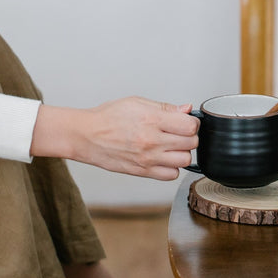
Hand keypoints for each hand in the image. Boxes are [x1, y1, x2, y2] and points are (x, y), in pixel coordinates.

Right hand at [32, 97, 198, 180]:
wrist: (86, 136)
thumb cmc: (108, 117)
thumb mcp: (136, 102)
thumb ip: (164, 108)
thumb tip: (186, 109)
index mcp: (151, 120)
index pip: (190, 126)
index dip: (191, 123)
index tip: (185, 121)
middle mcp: (152, 141)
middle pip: (191, 143)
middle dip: (188, 137)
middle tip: (178, 133)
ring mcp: (148, 158)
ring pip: (184, 160)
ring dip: (182, 153)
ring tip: (171, 146)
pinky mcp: (142, 171)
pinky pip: (171, 175)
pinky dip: (171, 167)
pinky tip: (163, 158)